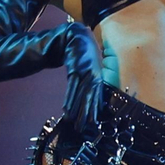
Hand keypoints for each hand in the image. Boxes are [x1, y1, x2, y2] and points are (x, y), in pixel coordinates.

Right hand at [61, 22, 102, 136]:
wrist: (77, 37)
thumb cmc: (85, 53)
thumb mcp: (92, 66)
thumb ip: (91, 80)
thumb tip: (92, 95)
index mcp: (99, 76)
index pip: (97, 96)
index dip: (95, 109)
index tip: (94, 122)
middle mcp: (94, 76)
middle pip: (89, 98)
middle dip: (86, 114)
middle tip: (83, 127)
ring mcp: (84, 73)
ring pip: (80, 95)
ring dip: (76, 110)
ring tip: (73, 122)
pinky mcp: (75, 70)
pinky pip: (72, 87)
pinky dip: (69, 99)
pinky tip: (66, 109)